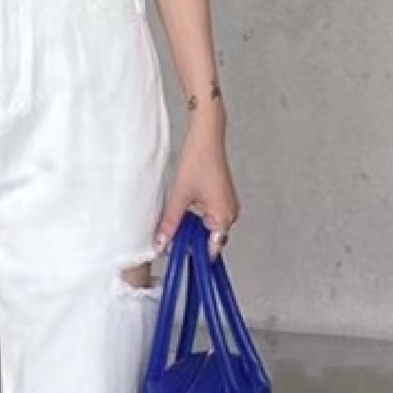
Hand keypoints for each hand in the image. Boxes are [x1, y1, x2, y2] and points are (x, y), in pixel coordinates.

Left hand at [154, 128, 238, 258]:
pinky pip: (210, 215)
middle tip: (170, 237)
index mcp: (224, 216)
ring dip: (193, 228)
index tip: (177, 256)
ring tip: (176, 221)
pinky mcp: (223, 197)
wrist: (206, 136)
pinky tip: (184, 211)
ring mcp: (228, 205)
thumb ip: (171, 223)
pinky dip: (197, 217)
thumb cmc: (199, 160)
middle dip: (191, 240)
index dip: (193, 254)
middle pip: (210, 239)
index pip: (211, 249)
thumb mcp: (180, 196)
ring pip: (208, 227)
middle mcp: (230, 213)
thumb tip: (162, 243)